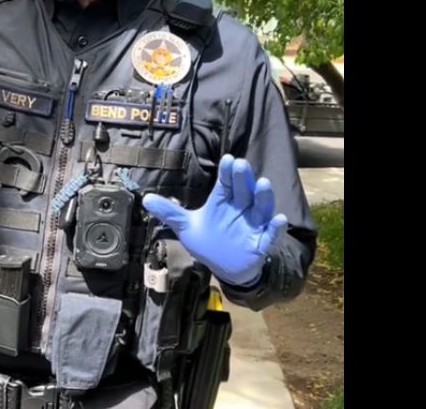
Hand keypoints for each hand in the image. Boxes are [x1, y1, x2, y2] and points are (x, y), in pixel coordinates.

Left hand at [142, 155, 288, 286]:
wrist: (226, 266)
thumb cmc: (209, 240)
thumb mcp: (187, 226)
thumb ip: (170, 213)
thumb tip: (145, 199)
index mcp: (223, 201)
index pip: (226, 183)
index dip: (227, 172)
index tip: (228, 159)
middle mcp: (240, 209)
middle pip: (244, 191)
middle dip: (244, 178)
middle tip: (241, 165)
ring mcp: (253, 225)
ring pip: (261, 208)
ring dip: (263, 196)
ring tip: (263, 183)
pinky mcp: (262, 242)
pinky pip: (271, 234)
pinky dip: (276, 228)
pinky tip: (279, 220)